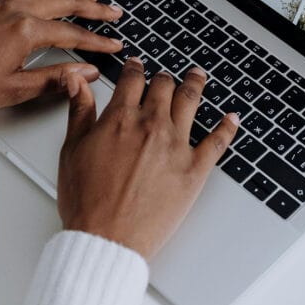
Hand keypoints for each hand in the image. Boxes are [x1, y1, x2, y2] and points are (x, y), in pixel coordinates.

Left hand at [0, 0, 122, 112]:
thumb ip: (55, 78)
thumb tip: (84, 73)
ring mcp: (1, 0)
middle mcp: (15, 8)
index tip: (113, 45)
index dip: (97, 41)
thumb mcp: (14, 90)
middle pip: (66, 1)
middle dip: (94, 7)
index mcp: (24, 31)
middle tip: (113, 14)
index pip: (72, 33)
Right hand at [57, 59, 239, 259]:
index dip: (135, 69)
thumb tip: (76, 80)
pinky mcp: (195, 170)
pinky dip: (227, 126)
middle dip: (164, 78)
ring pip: (191, 102)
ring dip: (195, 84)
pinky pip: (217, 141)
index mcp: (120, 118)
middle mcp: (151, 126)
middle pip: (164, 87)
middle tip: (166, 77)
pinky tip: (232, 118)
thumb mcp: (72, 149)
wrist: (107, 238)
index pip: (133, 80)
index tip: (137, 66)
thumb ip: (79, 110)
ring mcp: (176, 146)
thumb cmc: (87, 201)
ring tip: (198, 76)